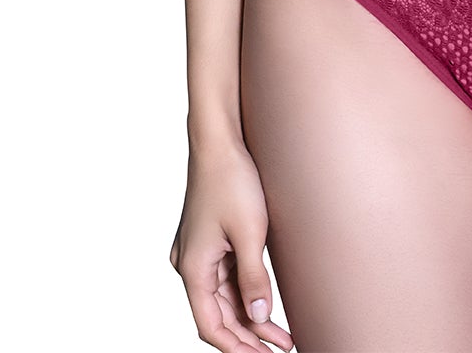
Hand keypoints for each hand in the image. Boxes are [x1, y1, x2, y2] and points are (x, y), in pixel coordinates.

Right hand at [169, 136, 293, 350]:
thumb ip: (253, 277)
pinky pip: (225, 277)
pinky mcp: (209, 240)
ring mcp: (198, 252)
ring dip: (250, 317)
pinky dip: (245, 293)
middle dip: (248, 336)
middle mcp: (189, 264)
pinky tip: (266, 304)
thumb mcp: (249, 231)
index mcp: (192, 268)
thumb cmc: (231, 179)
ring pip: (224, 297)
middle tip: (281, 350)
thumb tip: (260, 316)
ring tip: (282, 337)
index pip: (210, 325)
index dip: (236, 348)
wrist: (219, 140)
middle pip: (218, 314)